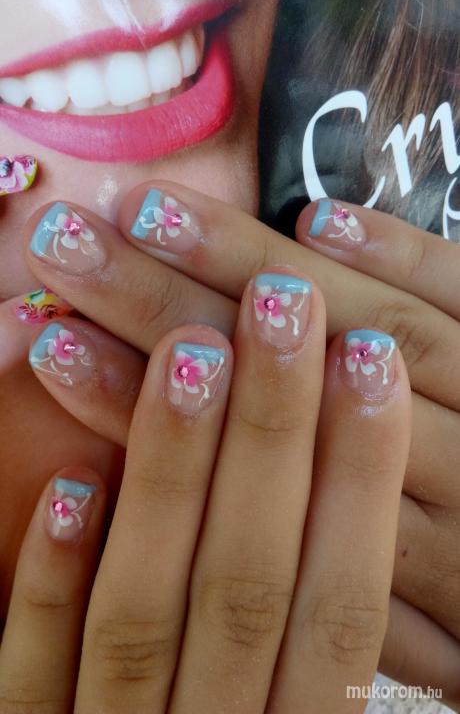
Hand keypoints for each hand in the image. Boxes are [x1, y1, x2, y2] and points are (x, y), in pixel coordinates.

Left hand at [0, 270, 412, 712]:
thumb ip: (327, 633)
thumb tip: (356, 512)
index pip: (342, 599)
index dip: (361, 476)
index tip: (369, 353)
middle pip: (250, 579)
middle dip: (275, 436)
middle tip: (282, 302)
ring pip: (146, 608)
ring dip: (171, 475)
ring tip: (187, 351)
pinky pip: (34, 673)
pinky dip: (51, 582)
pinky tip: (69, 483)